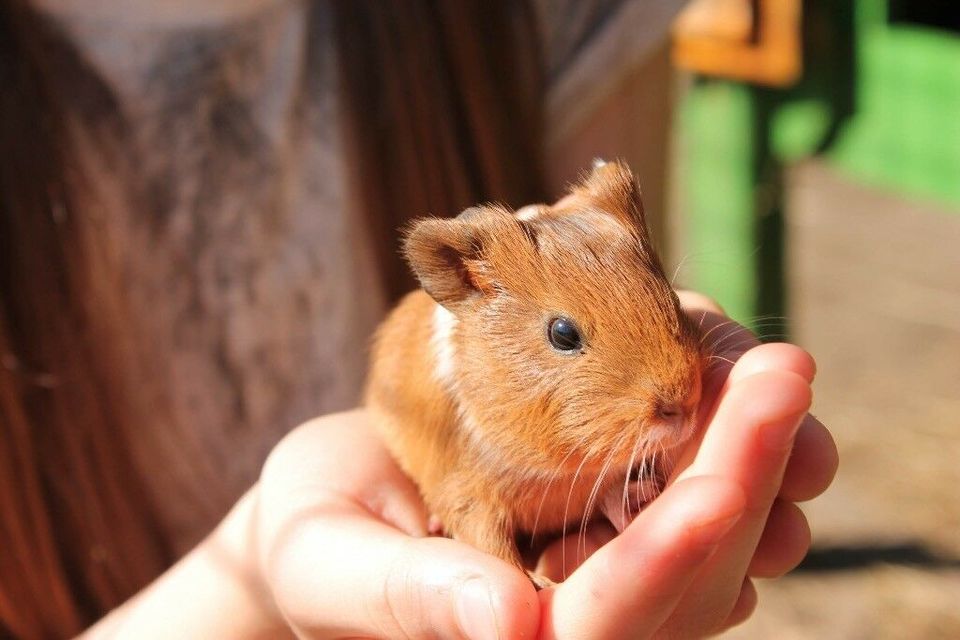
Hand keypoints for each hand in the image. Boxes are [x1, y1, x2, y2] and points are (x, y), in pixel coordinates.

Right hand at [248, 292, 836, 638]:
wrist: (343, 498)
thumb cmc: (320, 533)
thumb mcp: (329, 559)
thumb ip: (407, 595)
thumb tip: (508, 624)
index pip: (606, 625)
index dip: (665, 565)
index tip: (718, 493)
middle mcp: (581, 620)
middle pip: (692, 577)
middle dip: (742, 475)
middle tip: (783, 373)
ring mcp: (612, 572)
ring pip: (719, 538)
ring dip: (761, 455)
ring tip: (782, 371)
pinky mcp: (624, 517)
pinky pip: (700, 488)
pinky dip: (729, 428)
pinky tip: (744, 372)